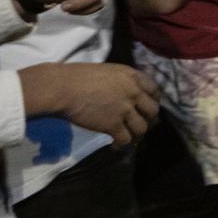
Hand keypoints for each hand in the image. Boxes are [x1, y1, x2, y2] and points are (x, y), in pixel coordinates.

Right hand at [20, 63, 158, 146]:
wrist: (63, 88)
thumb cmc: (77, 76)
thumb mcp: (108, 71)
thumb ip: (121, 82)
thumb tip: (123, 92)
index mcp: (132, 76)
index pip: (154, 90)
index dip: (152, 99)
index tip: (145, 106)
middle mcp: (134, 92)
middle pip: (153, 110)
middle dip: (147, 117)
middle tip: (137, 121)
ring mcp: (125, 110)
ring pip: (142, 128)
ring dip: (135, 133)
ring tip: (127, 135)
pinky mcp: (113, 125)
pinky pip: (125, 139)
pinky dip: (121, 145)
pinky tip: (115, 145)